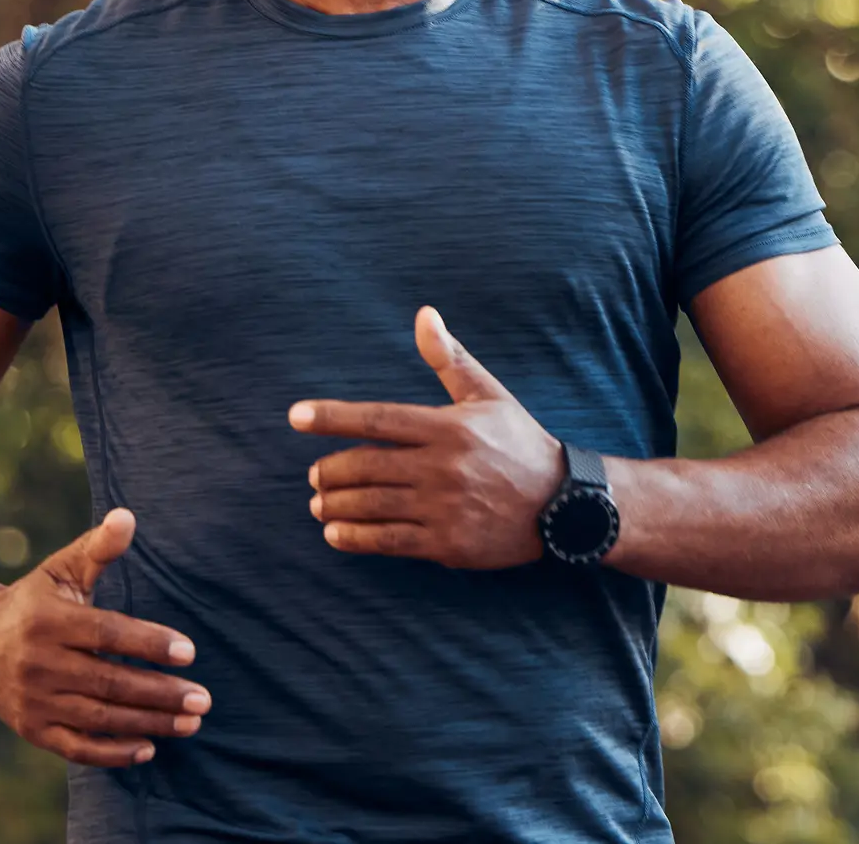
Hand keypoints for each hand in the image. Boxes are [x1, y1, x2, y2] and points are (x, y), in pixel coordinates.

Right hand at [0, 509, 209, 766]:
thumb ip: (98, 548)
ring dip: (147, 724)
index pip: (107, 635)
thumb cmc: (34, 600)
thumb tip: (127, 516)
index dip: (148, 644)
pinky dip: (111, 753)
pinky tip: (148, 749)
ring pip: (97, 718)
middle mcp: (38, 664)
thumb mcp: (62, 570)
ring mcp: (33, 701)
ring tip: (191, 723)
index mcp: (48, 621)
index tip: (189, 652)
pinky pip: (75, 747)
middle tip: (204, 699)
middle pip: (108, 682)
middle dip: (160, 694)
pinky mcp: (31, 729)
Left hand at [290, 307, 567, 568]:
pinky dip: (353, 537)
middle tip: (315, 474)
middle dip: (330, 470)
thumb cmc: (519, 443)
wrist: (562, 505)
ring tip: (318, 502)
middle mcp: (442, 466)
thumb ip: (450, 358)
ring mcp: (443, 507)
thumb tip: (424, 315)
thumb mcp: (488, 395)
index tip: (296, 416)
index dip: (332, 417)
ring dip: (334, 504)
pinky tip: (334, 532)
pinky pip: (387, 540)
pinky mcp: (447, 543)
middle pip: (365, 466)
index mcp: (448, 426)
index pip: (378, 419)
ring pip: (370, 505)